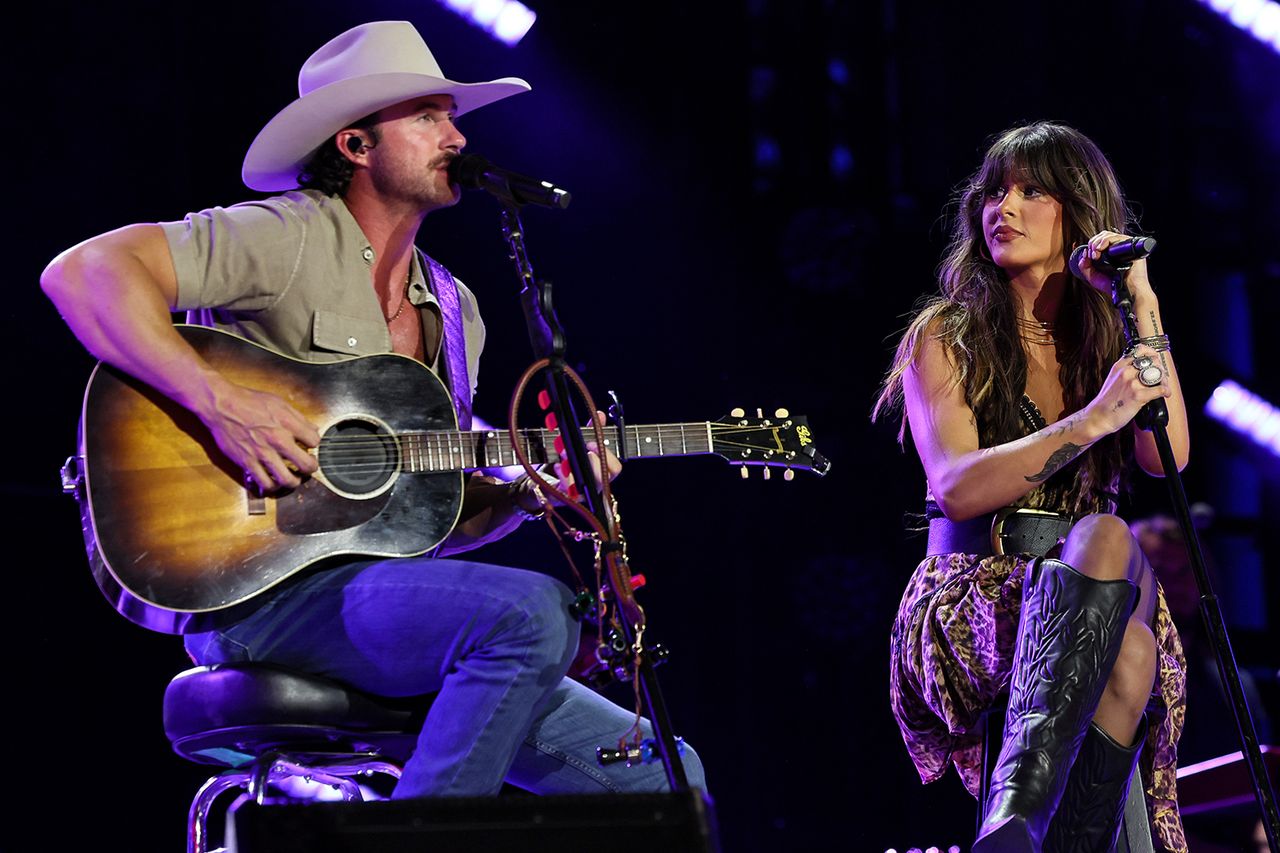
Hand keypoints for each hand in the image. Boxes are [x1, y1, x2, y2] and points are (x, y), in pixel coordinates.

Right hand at [200, 381, 319, 491]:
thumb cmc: (248, 401)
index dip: (314, 444)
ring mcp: (262, 454)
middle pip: (307, 465)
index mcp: (288, 423)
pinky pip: (264, 483)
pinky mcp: (247, 462)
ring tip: (293, 478)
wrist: (221, 405)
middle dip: (311, 467)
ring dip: (294, 482)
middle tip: (308, 467)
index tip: (309, 445)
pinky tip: (274, 482)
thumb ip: (298, 418)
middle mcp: (277, 440)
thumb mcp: (279, 403)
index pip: (314, 441)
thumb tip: (312, 429)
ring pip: (287, 479)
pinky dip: (272, 486)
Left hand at [553, 410, 621, 498]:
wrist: (561, 485)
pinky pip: (568, 490)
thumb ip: (595, 431)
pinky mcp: (570, 497)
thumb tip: (600, 414)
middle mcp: (597, 485)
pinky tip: (558, 466)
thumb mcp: (586, 445)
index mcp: (605, 473)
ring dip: (573, 466)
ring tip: (564, 452)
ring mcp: (585, 493)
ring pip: (584, 485)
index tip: (591, 443)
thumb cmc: (579, 463)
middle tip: (581, 449)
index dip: (605, 455)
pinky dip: (563, 475)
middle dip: (592, 462)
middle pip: (603, 478)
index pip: (615, 468)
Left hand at [1074, 230, 1154, 299]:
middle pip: (1103, 235)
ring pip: (1109, 235)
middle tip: (1092, 255)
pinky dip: (1106, 240)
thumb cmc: (1113, 285)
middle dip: (1093, 243)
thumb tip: (1084, 252)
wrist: (1126, 291)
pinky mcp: (1130, 246)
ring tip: (1096, 254)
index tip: (1089, 256)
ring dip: (1097, 242)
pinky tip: (1101, 249)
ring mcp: (1124, 246)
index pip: (1099, 240)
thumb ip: (1084, 265)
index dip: (1092, 244)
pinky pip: (1118, 237)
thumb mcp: (1092, 276)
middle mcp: (1117, 248)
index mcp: (1110, 254)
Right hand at [1081, 344, 1171, 436]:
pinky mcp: (1138, 395)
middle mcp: (1125, 371)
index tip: (1155, 359)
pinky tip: (1165, 394)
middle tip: (1160, 377)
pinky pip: (1160, 389)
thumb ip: (1125, 371)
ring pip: (1159, 374)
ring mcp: (1132, 383)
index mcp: (1119, 366)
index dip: (1152, 353)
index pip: (1140, 349)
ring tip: (1163, 386)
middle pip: (1153, 361)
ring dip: (1165, 380)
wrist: (1099, 417)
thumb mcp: (1112, 379)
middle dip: (1160, 368)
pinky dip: (1166, 391)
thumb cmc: (1106, 401)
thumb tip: (1142, 370)